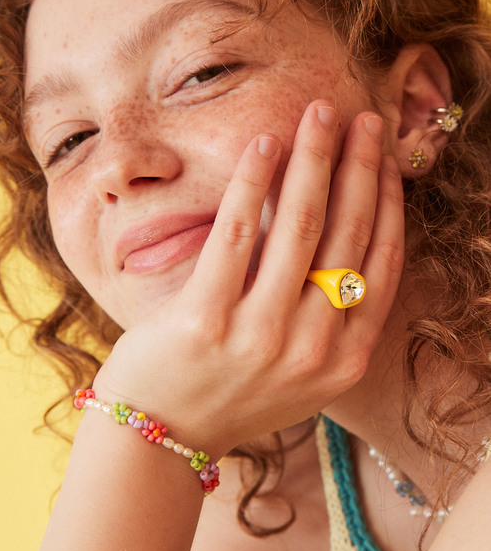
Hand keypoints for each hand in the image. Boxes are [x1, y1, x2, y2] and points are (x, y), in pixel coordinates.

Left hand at [94, 101, 404, 459]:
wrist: (162, 435)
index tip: (387, 161)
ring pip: (300, 225)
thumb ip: (329, 318)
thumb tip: (347, 233)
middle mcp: (313, 349)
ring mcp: (261, 336)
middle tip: (364, 119)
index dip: (388, 203)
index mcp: (344, 360)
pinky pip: (238, 232)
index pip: (380, 265)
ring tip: (320, 114)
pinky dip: (253, 180)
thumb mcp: (300, 371)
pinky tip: (264, 143)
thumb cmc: (231, 392)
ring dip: (314, 158)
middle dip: (360, 166)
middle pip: (347, 235)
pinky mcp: (207, 319)